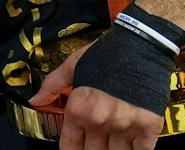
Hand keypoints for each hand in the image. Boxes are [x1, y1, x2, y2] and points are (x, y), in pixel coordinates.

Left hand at [30, 45, 164, 149]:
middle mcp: (99, 122)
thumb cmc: (105, 54)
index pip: (70, 147)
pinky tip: (132, 144)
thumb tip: (35, 101)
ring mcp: (125, 126)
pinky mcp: (149, 127)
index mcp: (78, 110)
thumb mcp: (73, 65)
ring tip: (113, 141)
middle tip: (97, 142)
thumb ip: (52, 86)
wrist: (142, 45)